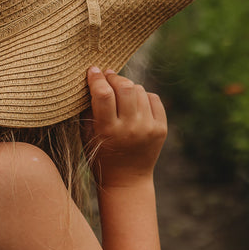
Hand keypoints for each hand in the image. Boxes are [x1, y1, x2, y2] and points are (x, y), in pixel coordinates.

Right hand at [85, 67, 166, 185]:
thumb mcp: (87, 134)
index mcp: (108, 131)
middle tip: (107, 76)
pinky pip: (153, 98)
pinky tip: (135, 103)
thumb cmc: (100, 154)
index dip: (97, 78)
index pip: (103, 94)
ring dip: (128, 87)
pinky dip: (143, 96)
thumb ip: (88, 108)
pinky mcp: (161, 129)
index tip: (93, 70)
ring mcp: (148, 129)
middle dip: (114, 77)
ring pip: (139, 90)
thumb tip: (93, 78)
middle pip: (125, 87)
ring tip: (120, 92)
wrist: (127, 179)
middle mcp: (131, 129)